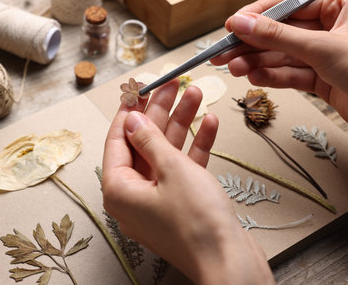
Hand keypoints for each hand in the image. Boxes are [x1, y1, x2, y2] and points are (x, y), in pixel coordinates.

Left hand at [102, 80, 273, 283]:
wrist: (229, 261)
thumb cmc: (197, 222)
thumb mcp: (170, 169)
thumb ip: (149, 140)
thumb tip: (130, 119)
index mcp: (119, 189)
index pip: (117, 139)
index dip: (129, 111)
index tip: (139, 88)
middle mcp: (134, 194)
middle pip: (144, 143)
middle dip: (161, 112)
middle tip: (172, 85)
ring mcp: (158, 199)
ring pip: (166, 153)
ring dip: (182, 124)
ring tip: (196, 94)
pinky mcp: (181, 203)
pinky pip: (183, 169)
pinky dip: (195, 147)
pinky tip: (209, 124)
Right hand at [211, 0, 347, 130]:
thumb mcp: (322, 47)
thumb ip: (278, 36)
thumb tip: (242, 24)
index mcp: (336, 5)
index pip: (286, 5)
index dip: (256, 17)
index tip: (231, 27)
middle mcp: (329, 28)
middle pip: (279, 33)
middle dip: (251, 45)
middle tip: (223, 53)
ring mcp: (324, 55)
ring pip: (282, 56)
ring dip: (257, 63)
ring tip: (234, 69)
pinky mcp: (322, 79)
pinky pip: (291, 74)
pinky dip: (272, 77)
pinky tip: (254, 78)